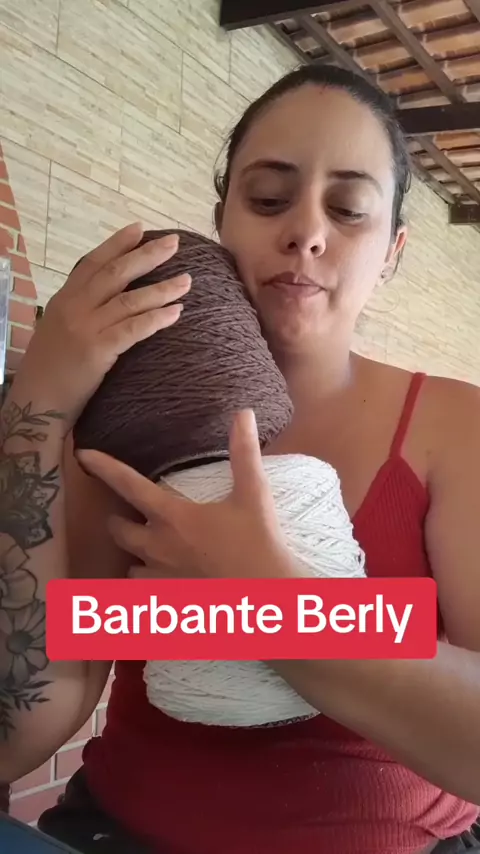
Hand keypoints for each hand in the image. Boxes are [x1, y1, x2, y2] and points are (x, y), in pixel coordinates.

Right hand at [13, 223, 190, 426]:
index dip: (117, 244)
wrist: (36, 402)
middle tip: (174, 242)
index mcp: (64, 299)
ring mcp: (85, 328)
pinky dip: (157, 318)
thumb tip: (106, 299)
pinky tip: (177, 312)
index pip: (93, 263)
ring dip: (162, 288)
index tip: (140, 228)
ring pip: (129, 300)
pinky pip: (133, 329)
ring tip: (187, 280)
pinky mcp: (97, 350)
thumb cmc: (49, 371)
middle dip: (147, 255)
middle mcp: (73, 307)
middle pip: (116, 274)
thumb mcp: (57, 330)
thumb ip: (78, 311)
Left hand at [77, 410, 299, 580]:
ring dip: (135, 556)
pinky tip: (163, 583)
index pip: (129, 485)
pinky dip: (148, 587)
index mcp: (173, 518)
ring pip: (130, 567)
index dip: (104, 467)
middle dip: (120, 522)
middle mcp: (158, 548)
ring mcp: (161, 579)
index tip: (84, 455)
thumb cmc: (259, 544)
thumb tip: (244, 413)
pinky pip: (145, 594)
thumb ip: (244, 453)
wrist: (265, 596)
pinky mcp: (169, 601)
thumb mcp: (253, 495)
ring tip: (149, 552)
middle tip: (128, 516)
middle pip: (119, 531)